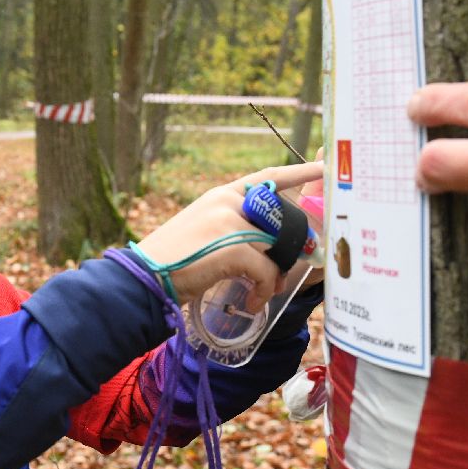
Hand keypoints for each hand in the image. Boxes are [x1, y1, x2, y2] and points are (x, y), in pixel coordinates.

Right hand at [135, 161, 324, 310]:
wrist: (144, 276)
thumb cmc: (172, 260)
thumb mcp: (203, 231)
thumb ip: (232, 228)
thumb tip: (267, 249)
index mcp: (221, 195)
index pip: (268, 177)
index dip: (299, 172)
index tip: (323, 167)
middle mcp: (228, 203)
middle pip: (280, 220)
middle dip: (291, 246)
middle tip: (288, 270)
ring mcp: (231, 223)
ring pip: (276, 247)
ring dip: (274, 275)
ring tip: (261, 292)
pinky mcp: (234, 248)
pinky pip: (267, 270)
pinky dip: (263, 290)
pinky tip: (252, 302)